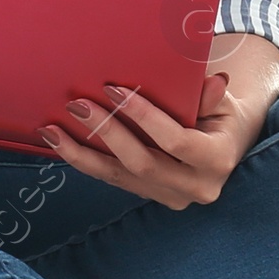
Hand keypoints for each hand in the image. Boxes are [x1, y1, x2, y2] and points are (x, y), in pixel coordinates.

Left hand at [40, 35, 278, 210]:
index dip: (143, 116)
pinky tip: (61, 144)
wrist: (226, 142)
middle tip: (77, 105)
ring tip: (52, 130)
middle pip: (142, 163)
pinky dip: (86, 162)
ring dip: (82, 154)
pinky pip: (114, 180)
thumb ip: (212, 95)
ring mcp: (172, 197)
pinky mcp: (151, 196)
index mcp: (217, 160)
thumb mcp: (223, 100)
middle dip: (106, 132)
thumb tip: (212, 82)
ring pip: (120, 177)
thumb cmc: (222, 111)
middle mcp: (196, 187)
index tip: (113, 89)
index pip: (176, 141)